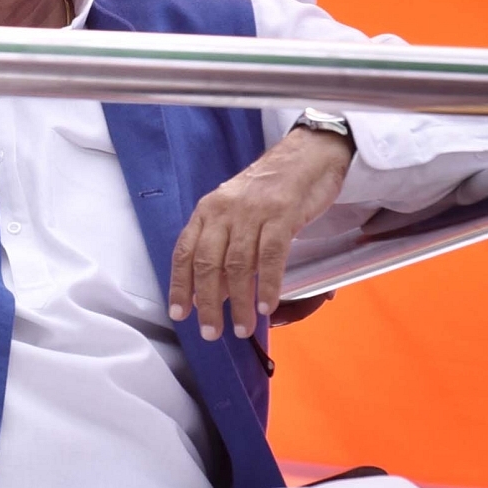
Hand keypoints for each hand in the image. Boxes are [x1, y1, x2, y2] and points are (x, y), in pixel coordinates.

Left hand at [169, 125, 354, 341]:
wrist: (307, 155)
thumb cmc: (272, 188)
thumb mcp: (237, 211)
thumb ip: (224, 245)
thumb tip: (215, 289)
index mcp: (208, 210)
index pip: (185, 251)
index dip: (180, 285)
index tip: (180, 313)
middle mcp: (225, 210)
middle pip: (208, 263)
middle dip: (208, 303)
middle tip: (211, 331)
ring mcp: (253, 212)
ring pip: (238, 264)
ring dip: (239, 302)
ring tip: (243, 328)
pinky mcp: (282, 214)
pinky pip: (270, 256)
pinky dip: (267, 284)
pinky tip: (266, 305)